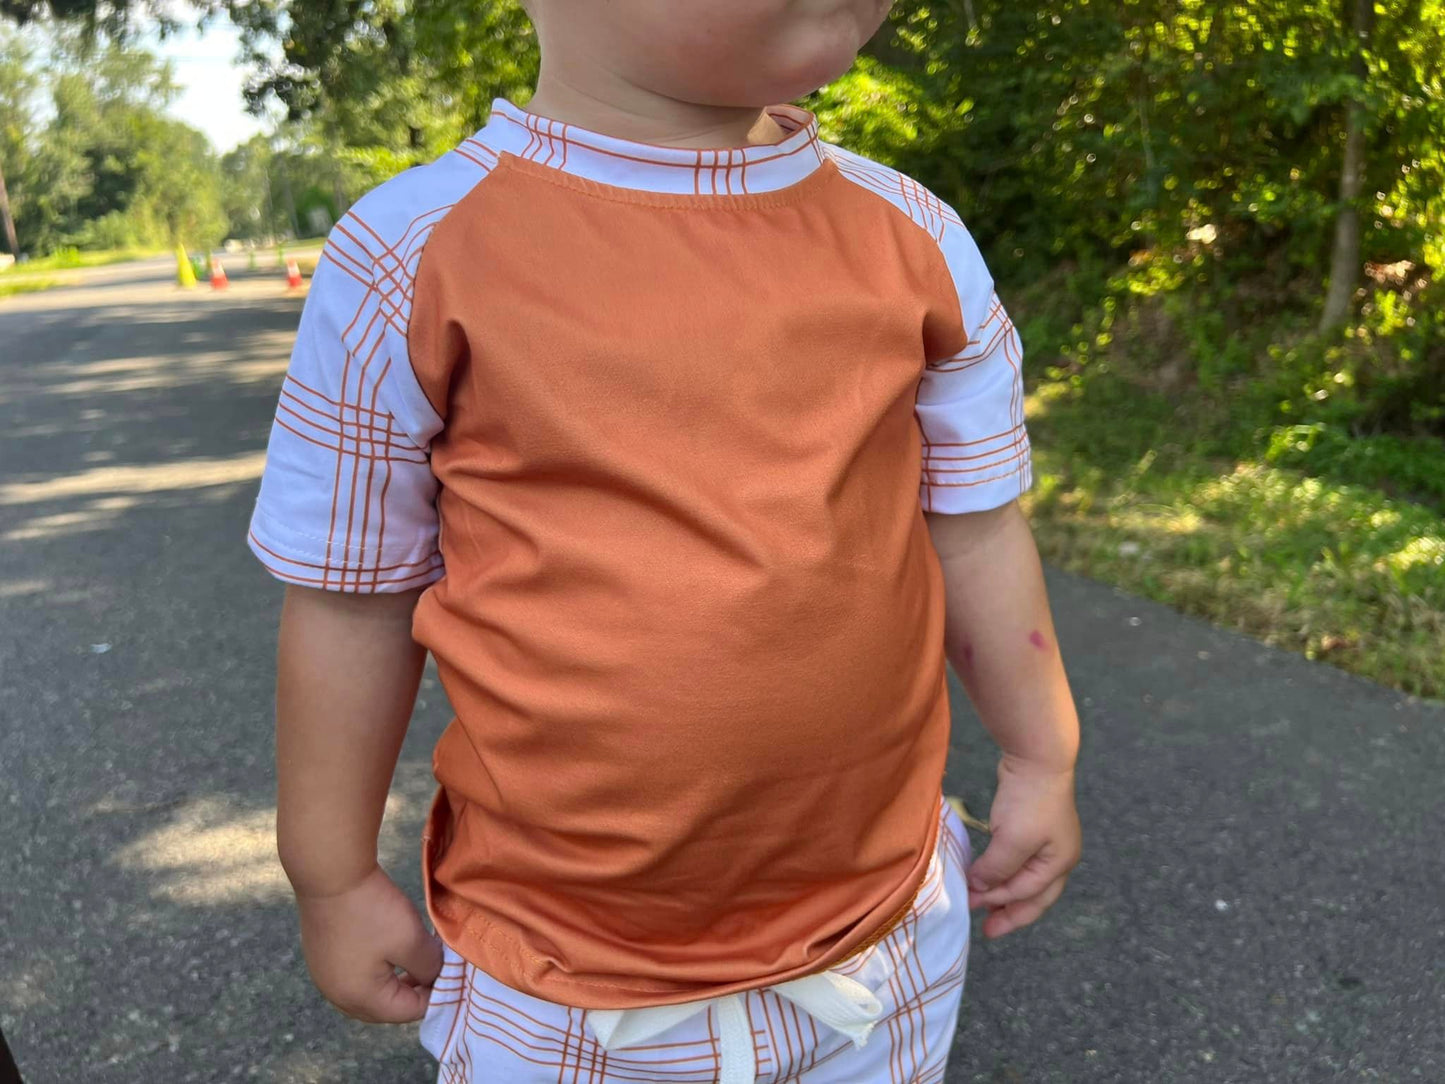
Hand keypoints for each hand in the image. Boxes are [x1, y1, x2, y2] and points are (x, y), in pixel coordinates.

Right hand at [295, 864, 443, 1022]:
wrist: (330, 873)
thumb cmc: (371, 910)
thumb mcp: (411, 940)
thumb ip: (429, 967)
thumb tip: (434, 976)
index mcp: (359, 998)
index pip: (408, 1012)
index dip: (435, 993)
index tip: (451, 971)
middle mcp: (337, 995)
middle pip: (386, 1007)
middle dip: (414, 991)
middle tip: (435, 967)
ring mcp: (325, 976)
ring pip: (370, 991)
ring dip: (395, 979)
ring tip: (416, 957)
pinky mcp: (321, 957)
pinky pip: (355, 975)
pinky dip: (376, 968)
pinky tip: (388, 947)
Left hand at [966, 755, 1081, 938]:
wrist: (1037, 756)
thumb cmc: (1030, 800)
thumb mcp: (1013, 840)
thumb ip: (997, 869)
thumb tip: (980, 887)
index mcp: (1060, 863)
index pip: (1027, 894)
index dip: (998, 901)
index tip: (970, 903)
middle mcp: (1058, 856)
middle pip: (1034, 896)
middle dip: (1011, 913)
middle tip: (988, 931)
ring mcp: (1048, 841)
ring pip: (1026, 879)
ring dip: (1005, 893)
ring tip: (984, 906)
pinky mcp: (1033, 826)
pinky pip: (1018, 860)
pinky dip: (1003, 872)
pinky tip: (989, 876)